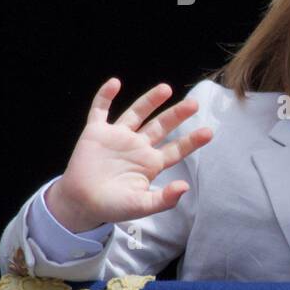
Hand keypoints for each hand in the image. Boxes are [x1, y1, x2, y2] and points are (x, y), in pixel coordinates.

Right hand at [46, 78, 213, 232]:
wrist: (81, 204)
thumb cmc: (112, 207)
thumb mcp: (141, 206)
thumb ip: (163, 199)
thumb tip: (185, 187)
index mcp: (151, 163)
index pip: (176, 149)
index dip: (191, 141)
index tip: (209, 132)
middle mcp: (137, 146)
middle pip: (161, 126)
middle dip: (177, 115)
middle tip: (194, 104)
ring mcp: (117, 138)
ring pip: (136, 114)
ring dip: (149, 101)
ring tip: (166, 88)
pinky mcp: (95, 133)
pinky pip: (100, 110)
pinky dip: (105, 96)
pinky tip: (114, 83)